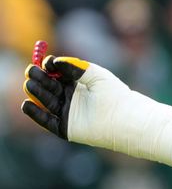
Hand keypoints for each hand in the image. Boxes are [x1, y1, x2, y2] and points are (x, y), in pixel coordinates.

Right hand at [21, 53, 171, 170]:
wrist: (126, 117)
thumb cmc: (115, 94)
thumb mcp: (95, 74)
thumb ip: (74, 67)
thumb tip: (53, 61)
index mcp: (79, 84)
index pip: (57, 75)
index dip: (48, 68)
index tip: (43, 62)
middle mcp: (71, 98)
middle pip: (49, 87)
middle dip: (39, 79)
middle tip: (30, 71)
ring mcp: (67, 113)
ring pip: (46, 101)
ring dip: (36, 92)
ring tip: (29, 83)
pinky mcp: (65, 128)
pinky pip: (47, 120)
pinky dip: (36, 113)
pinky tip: (27, 104)